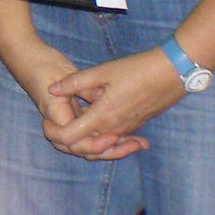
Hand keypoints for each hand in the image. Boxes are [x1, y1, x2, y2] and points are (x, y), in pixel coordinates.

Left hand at [43, 49, 178, 159]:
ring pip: (99, 142)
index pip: (72, 137)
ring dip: (82, 136)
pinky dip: (98, 133)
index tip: (43, 124)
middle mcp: (114, 128)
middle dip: (65, 138)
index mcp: (103, 116)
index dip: (54, 134)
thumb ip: (74, 83)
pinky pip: (112, 136)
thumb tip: (52, 89)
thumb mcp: (101, 72)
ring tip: (65, 121)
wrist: (171, 74)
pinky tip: (89, 119)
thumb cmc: (136, 70)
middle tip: (48, 125)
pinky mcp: (135, 126)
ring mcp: (126, 129)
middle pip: (84, 145)